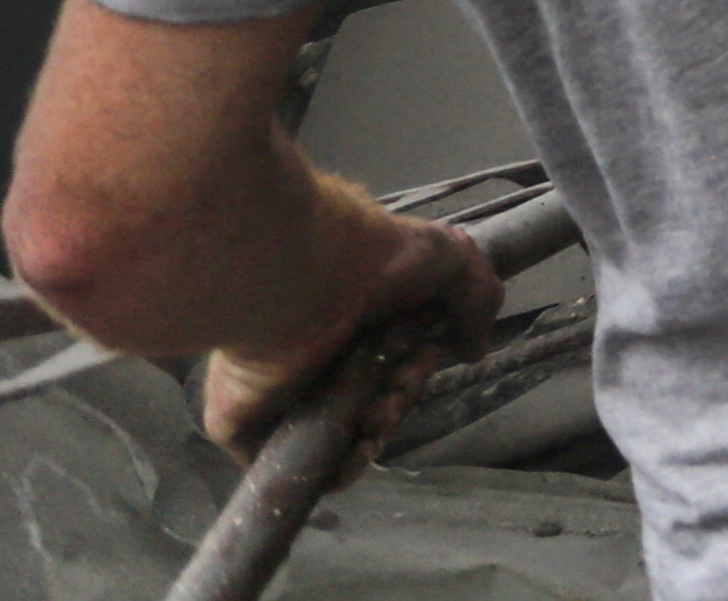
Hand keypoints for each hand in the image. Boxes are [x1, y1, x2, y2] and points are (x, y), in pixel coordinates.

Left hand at [198, 201, 497, 460]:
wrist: (299, 275)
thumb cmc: (371, 260)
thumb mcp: (450, 259)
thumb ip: (477, 299)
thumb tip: (472, 352)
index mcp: (352, 321)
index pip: (389, 360)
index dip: (418, 367)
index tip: (430, 353)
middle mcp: (318, 357)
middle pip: (371, 400)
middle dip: (400, 400)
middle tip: (400, 383)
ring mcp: (283, 394)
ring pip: (341, 436)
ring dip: (377, 433)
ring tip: (378, 412)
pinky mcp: (250, 428)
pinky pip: (299, 466)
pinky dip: (338, 468)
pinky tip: (360, 448)